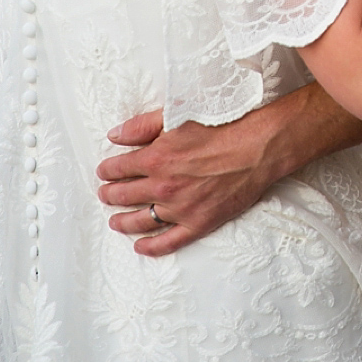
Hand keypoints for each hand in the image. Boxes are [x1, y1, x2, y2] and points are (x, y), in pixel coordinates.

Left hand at [97, 106, 292, 256]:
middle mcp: (163, 187)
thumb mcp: (177, 115)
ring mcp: (180, 208)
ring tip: (114, 221)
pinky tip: (140, 246)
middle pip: (124, 196)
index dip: (107, 170)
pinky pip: (169, 242)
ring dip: (122, 221)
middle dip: (110, 194)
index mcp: (155, 158)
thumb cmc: (221, 126)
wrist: (256, 148)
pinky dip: (151, 247)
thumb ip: (142, 126)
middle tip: (104, 195)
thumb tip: (114, 135)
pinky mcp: (198, 223)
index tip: (104, 172)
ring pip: (140, 221)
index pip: (119, 168)